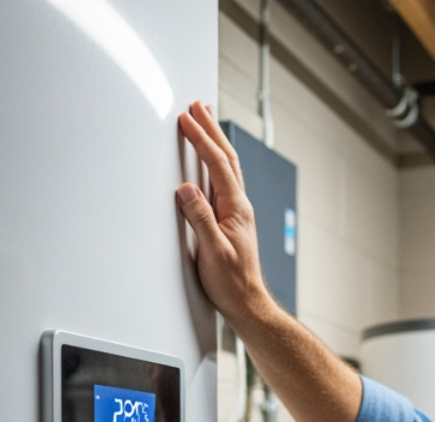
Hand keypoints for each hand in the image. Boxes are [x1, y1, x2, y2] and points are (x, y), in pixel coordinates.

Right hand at [175, 102, 276, 330]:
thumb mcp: (212, 251)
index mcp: (236, 208)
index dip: (202, 139)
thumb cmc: (231, 283)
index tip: (187, 118)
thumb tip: (187, 189)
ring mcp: (236, 212)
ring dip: (215, 141)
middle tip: (198, 105)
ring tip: (206, 121)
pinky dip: (214, 162)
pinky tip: (209, 161)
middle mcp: (239, 206)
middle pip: (226, 158)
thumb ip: (200, 219)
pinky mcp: (230, 220)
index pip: (217, 164)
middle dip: (211, 129)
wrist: (247, 303)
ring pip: (226, 167)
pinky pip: (222, 181)